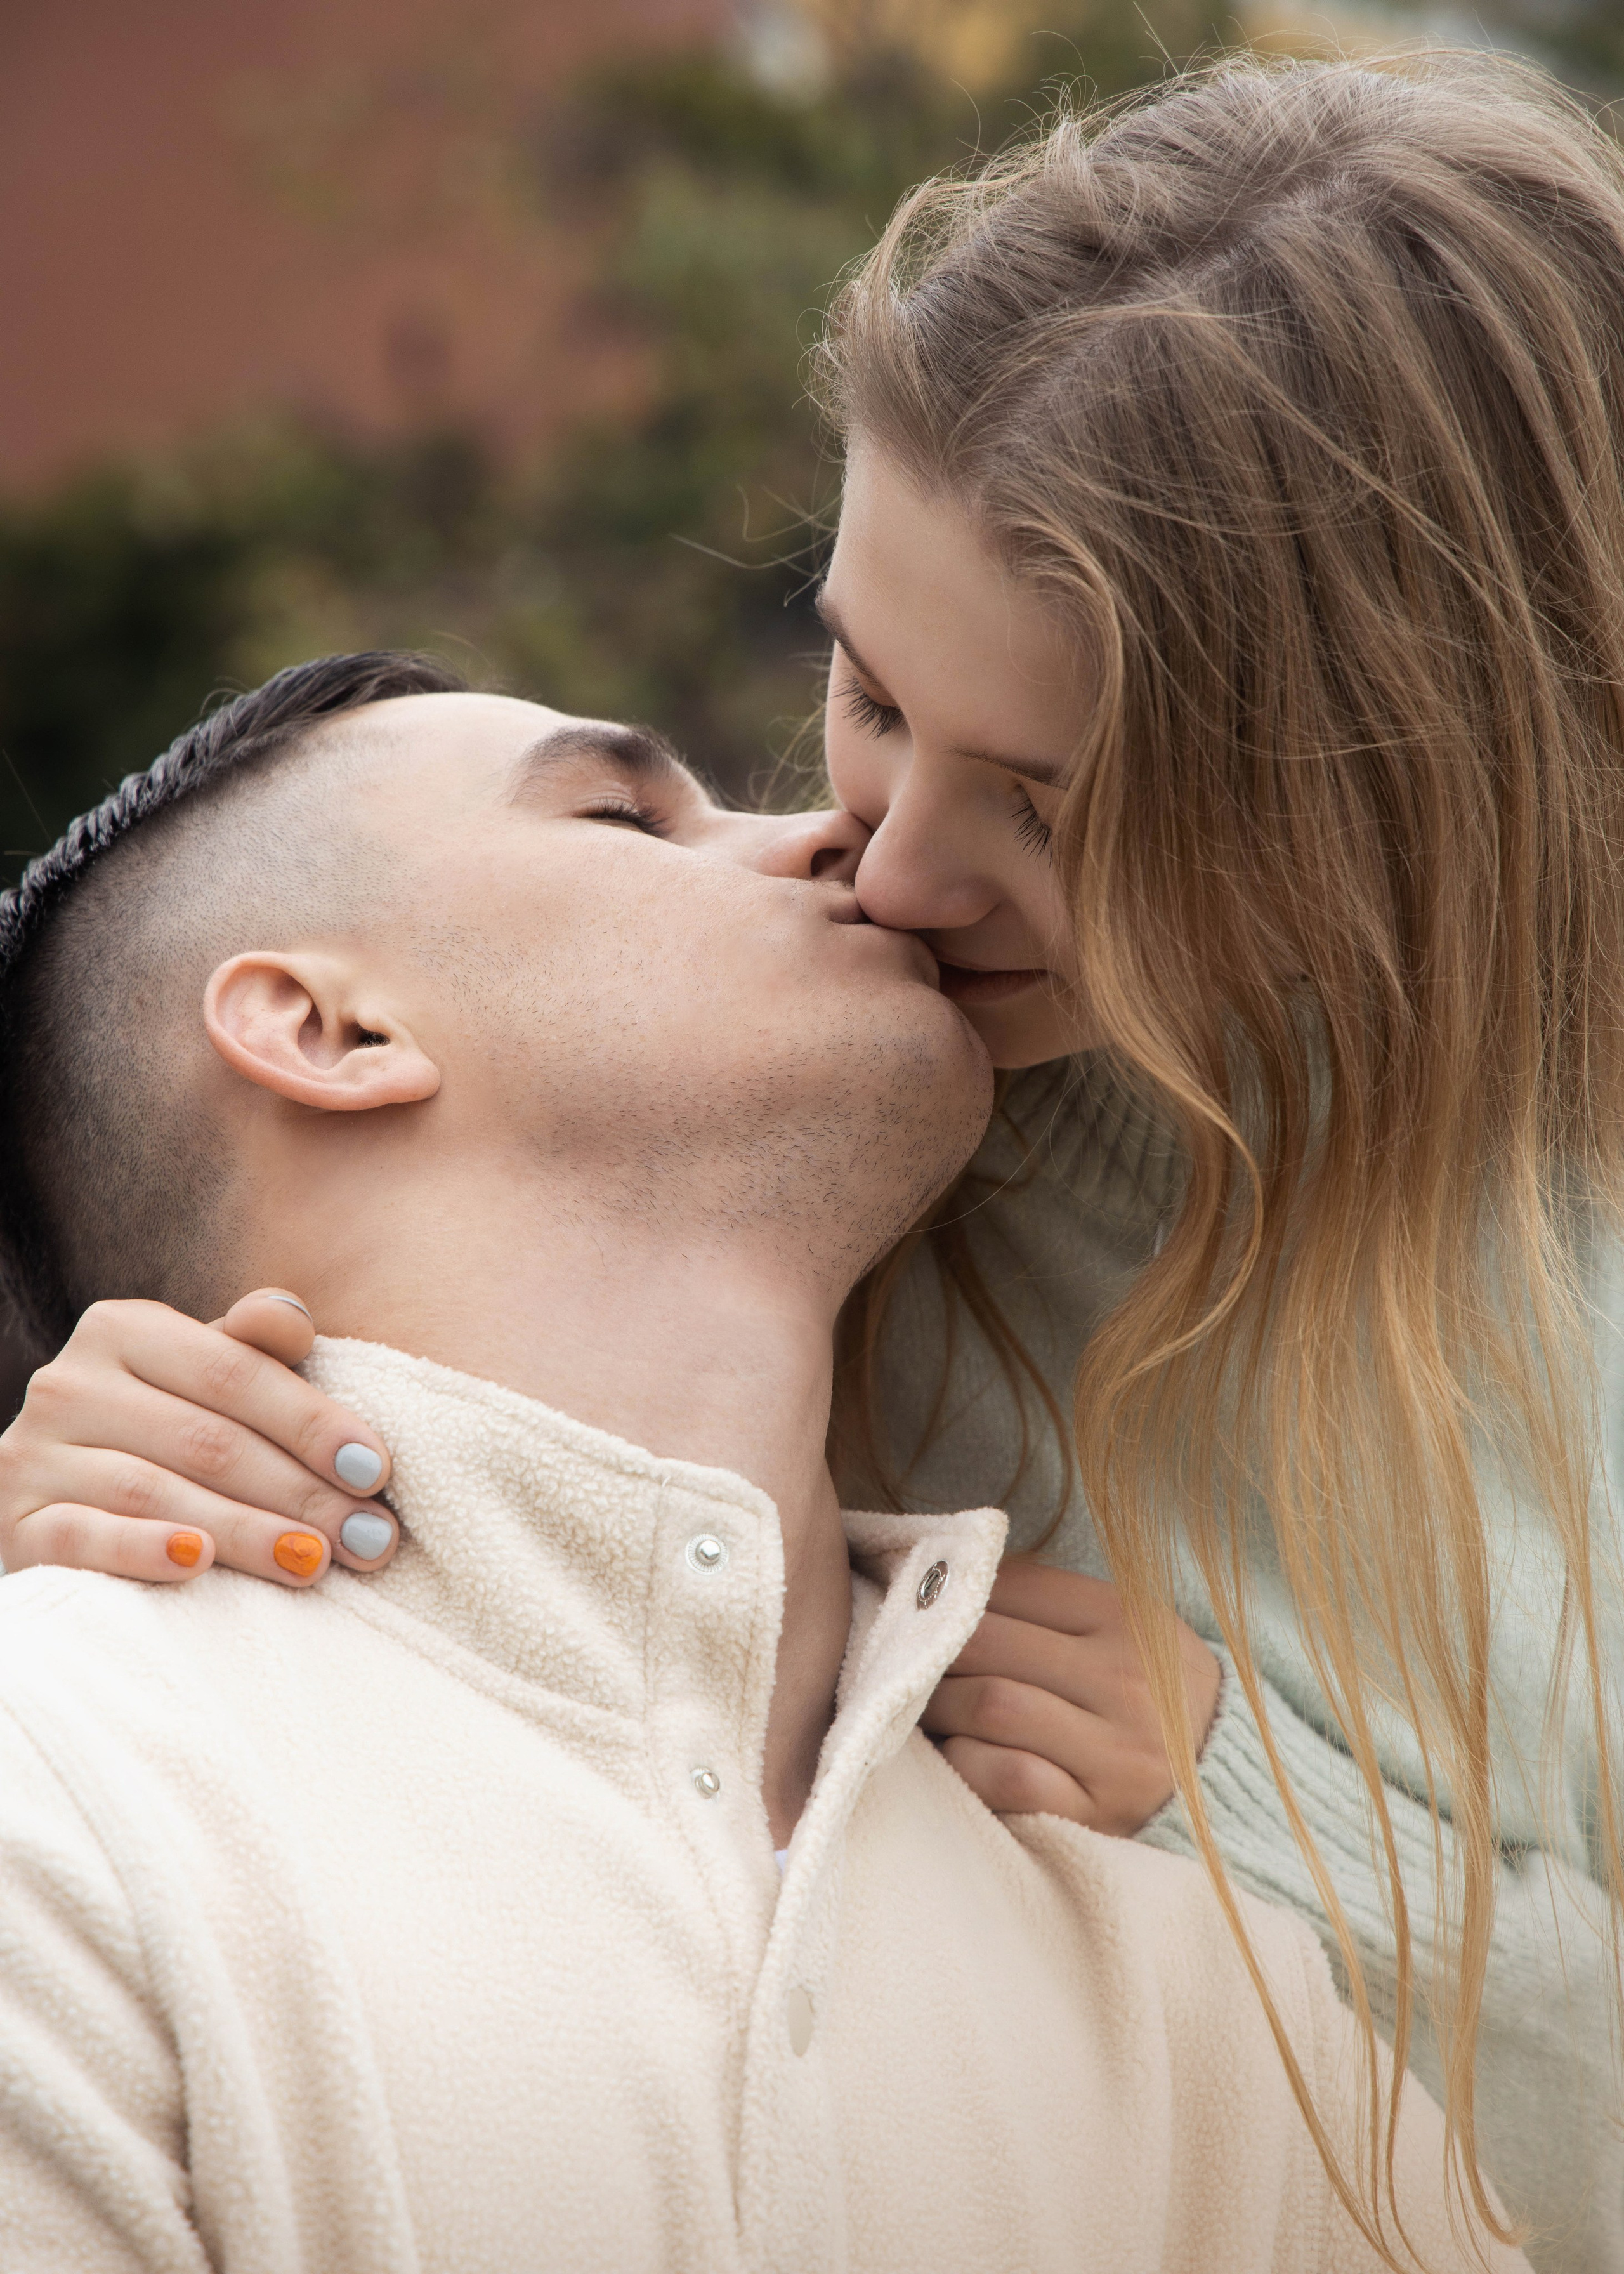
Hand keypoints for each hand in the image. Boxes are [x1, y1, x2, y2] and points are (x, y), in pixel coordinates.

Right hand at [0, 1292, 396, 1586]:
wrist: (54, 1495)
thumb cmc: (160, 1428)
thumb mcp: (202, 1376)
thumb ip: (249, 1346)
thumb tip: (294, 1320)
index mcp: (124, 1329)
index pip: (235, 1372)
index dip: (312, 1422)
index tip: (377, 1470)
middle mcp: (69, 1382)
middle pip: (207, 1439)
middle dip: (300, 1492)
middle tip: (370, 1538)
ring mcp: (33, 1454)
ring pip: (155, 1491)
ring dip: (247, 1531)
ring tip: (316, 1561)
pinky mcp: (11, 1523)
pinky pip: (80, 1536)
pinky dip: (142, 1549)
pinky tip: (200, 1564)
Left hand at [922, 1561, 1221, 1833]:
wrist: (1232, 1785)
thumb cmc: (1151, 1694)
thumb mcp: (1125, 1628)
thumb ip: (1049, 1603)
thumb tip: (944, 1580)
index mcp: (1127, 1617)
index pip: (1012, 1585)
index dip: (950, 1595)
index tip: (920, 1610)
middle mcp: (1125, 1679)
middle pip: (986, 1643)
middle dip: (930, 1652)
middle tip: (904, 1663)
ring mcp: (1115, 1751)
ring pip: (991, 1705)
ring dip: (938, 1707)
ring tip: (922, 1708)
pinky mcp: (1099, 1815)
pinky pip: (1007, 1778)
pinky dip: (967, 1764)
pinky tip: (960, 1757)